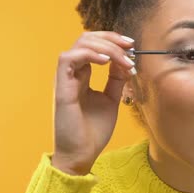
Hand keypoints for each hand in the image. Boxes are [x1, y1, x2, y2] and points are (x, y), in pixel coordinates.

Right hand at [51, 31, 134, 174]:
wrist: (81, 154)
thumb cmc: (93, 131)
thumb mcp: (111, 99)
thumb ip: (116, 80)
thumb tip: (124, 62)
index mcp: (82, 75)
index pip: (94, 45)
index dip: (112, 41)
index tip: (132, 46)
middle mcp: (72, 73)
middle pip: (86, 39)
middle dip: (111, 38)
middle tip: (130, 46)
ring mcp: (65, 78)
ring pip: (80, 44)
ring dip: (106, 47)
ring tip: (123, 59)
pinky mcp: (61, 87)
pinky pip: (69, 58)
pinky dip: (89, 54)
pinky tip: (106, 62)